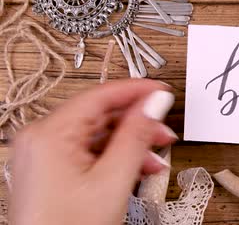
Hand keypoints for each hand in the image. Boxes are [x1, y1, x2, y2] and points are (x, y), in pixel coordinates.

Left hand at [9, 79, 177, 224]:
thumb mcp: (113, 179)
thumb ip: (136, 134)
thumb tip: (154, 102)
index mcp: (50, 133)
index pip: (102, 95)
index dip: (137, 90)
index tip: (163, 91)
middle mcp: (41, 138)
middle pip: (100, 116)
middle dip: (138, 124)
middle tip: (165, 130)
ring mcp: (44, 155)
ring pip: (97, 135)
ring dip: (130, 144)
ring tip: (155, 158)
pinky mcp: (50, 171)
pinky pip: (88, 152)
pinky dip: (115, 158)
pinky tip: (137, 169)